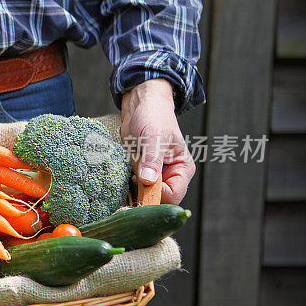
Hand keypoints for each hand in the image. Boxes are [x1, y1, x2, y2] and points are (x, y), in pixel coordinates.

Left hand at [120, 79, 194, 204]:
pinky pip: (133, 188)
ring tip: (130, 170)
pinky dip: (127, 184)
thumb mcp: (154, 137)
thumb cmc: (154, 117)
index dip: (156, 195)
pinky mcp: (141, 174)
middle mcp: (171, 176)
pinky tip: (123, 173)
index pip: (172, 195)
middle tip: (131, 179)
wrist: (141, 106)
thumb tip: (148, 181)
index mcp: (182, 170)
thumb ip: (152, 160)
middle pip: (158, 200)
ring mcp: (155, 176)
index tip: (140, 185)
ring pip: (144, 196)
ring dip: (133, 188)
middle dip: (143, 193)